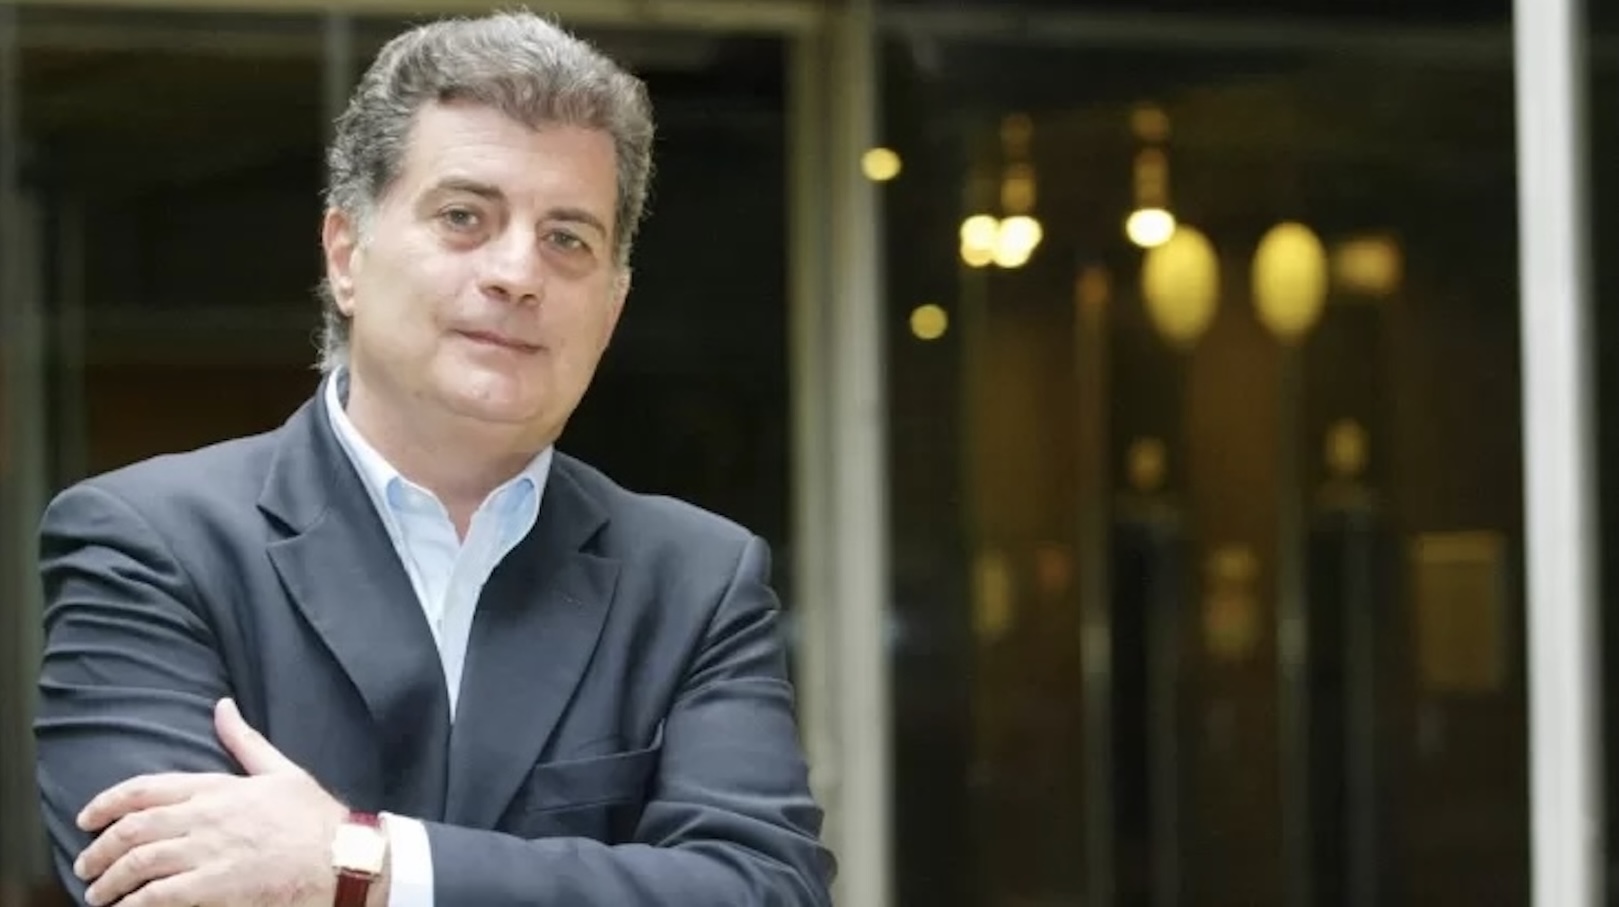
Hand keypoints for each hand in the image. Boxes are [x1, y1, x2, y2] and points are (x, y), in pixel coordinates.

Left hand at [73, 699, 347, 906]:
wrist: (342, 859)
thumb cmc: (314, 818)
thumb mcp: (280, 770)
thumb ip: (244, 740)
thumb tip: (223, 706)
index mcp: (216, 787)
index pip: (145, 789)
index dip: (106, 804)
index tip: (87, 819)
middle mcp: (205, 817)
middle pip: (132, 830)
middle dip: (99, 850)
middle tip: (86, 867)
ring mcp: (208, 853)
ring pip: (137, 863)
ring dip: (109, 881)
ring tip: (98, 895)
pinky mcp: (214, 888)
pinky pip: (157, 897)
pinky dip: (133, 904)